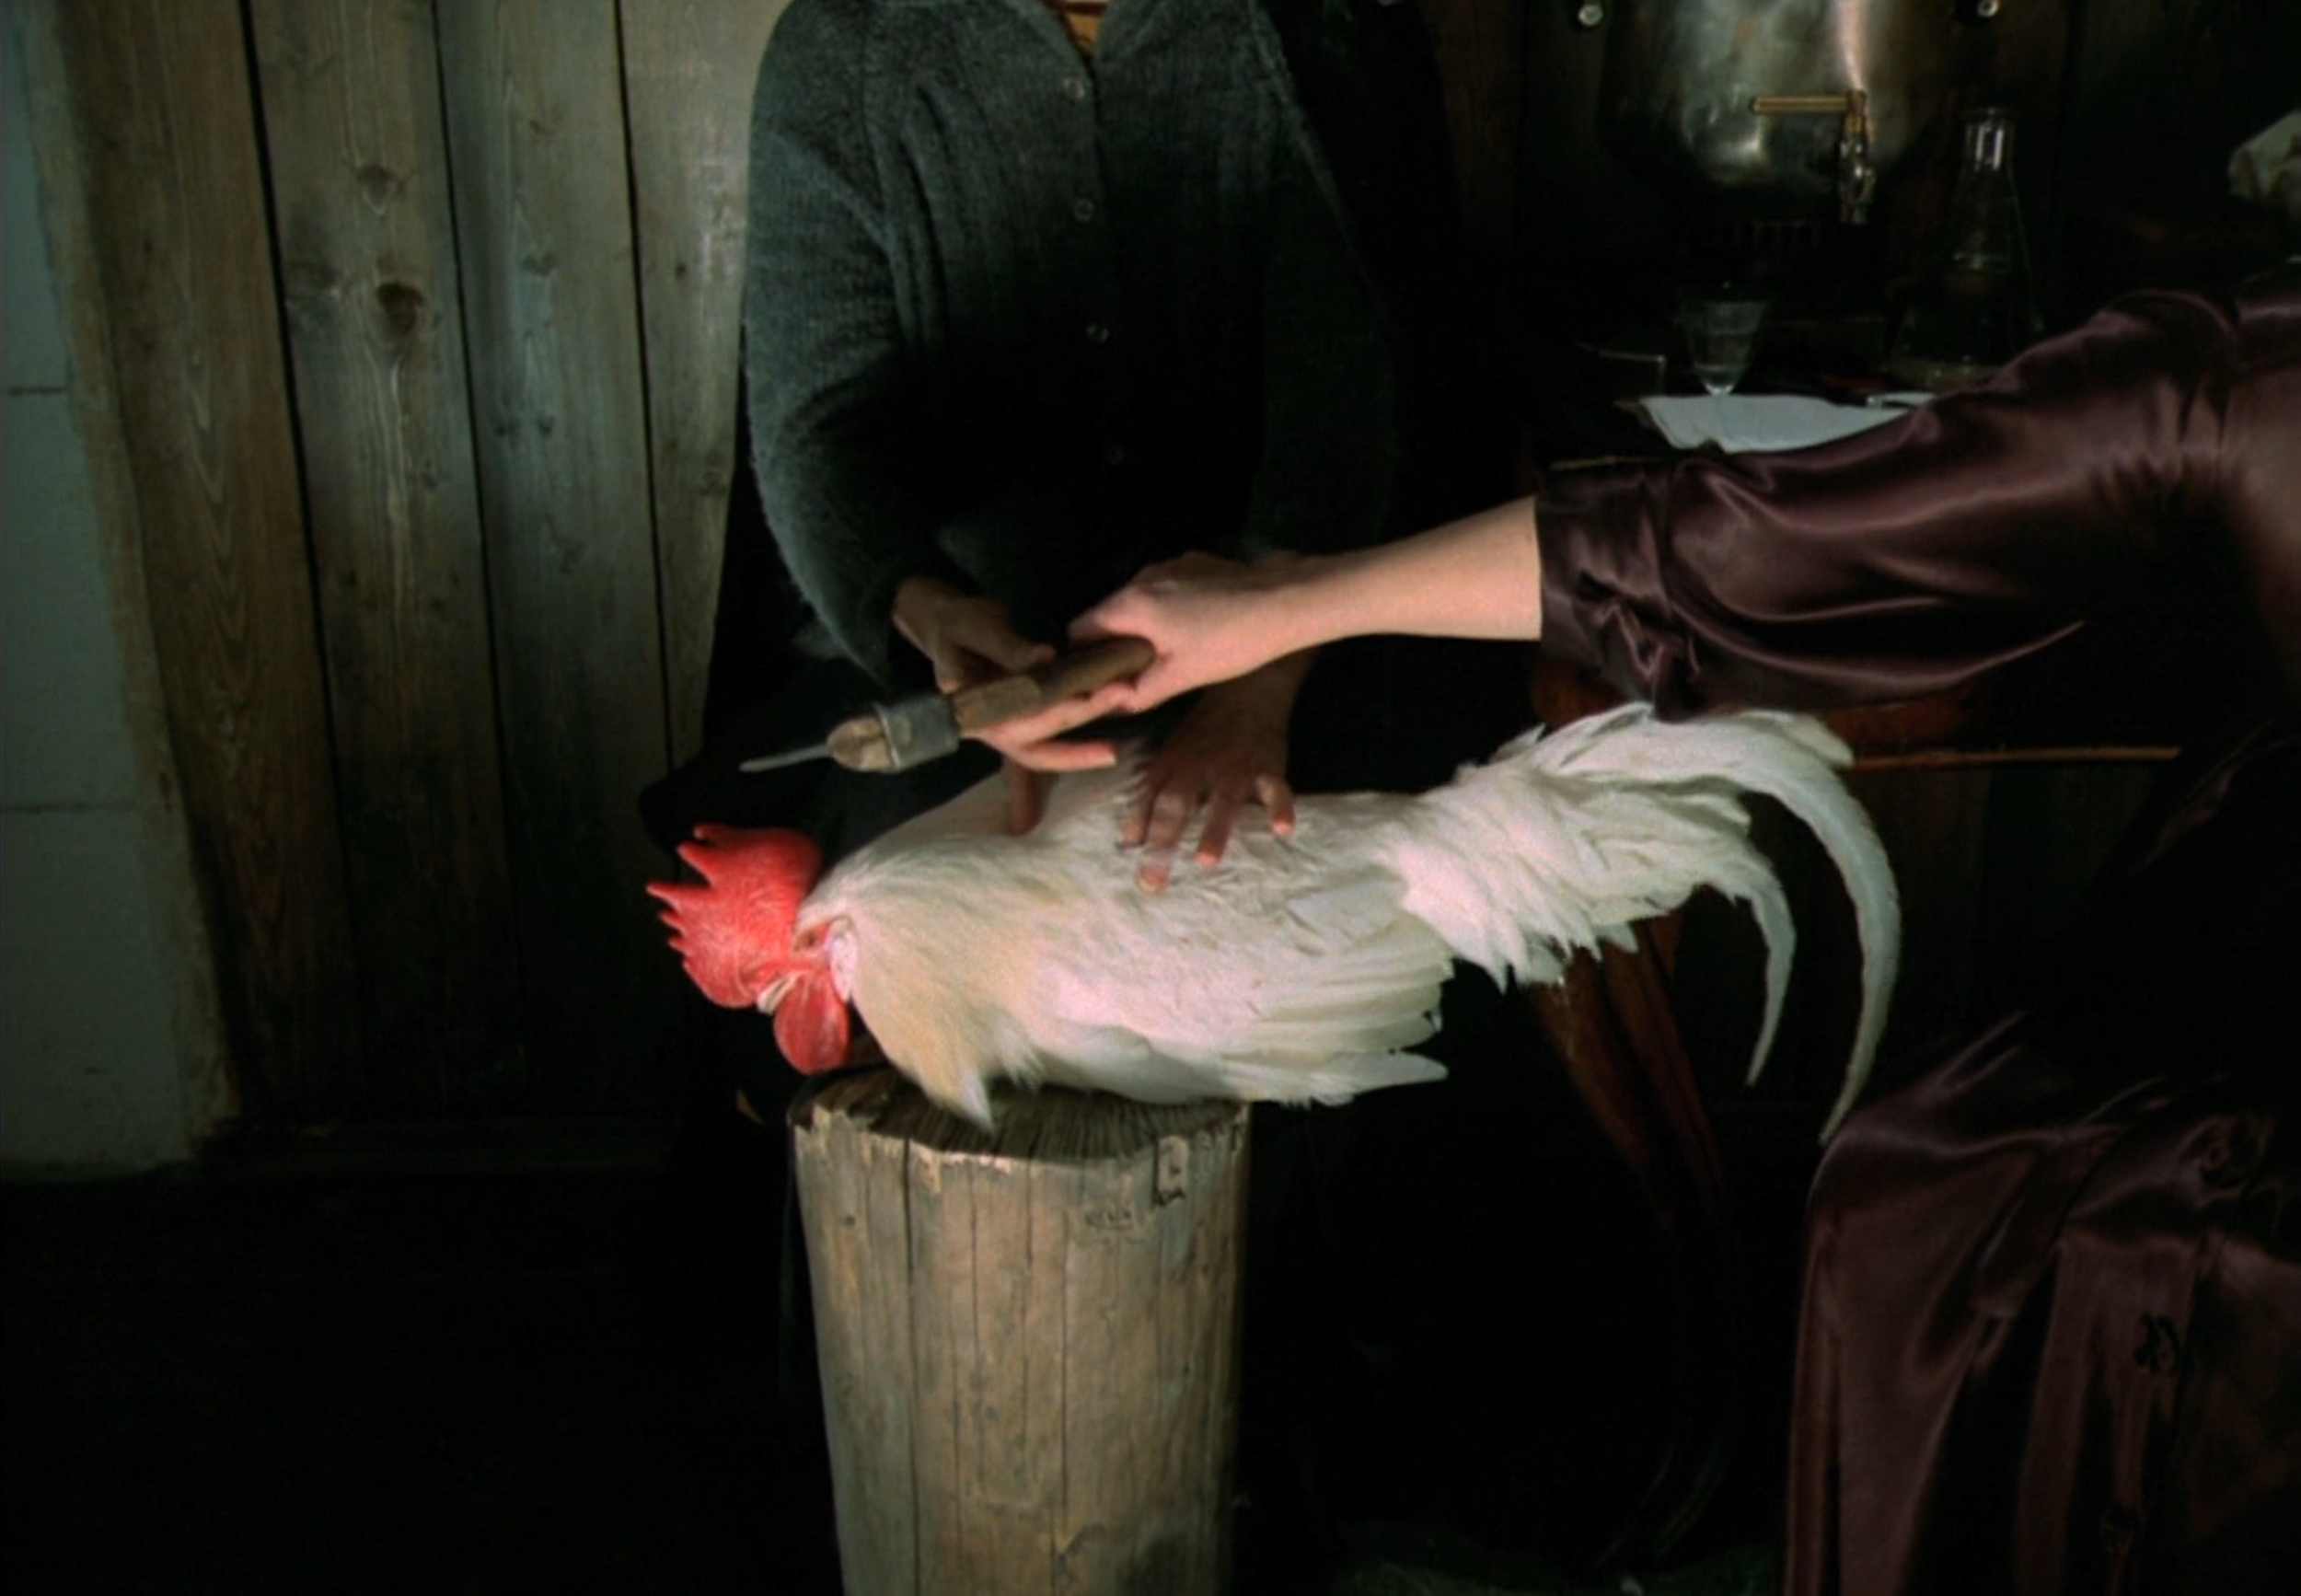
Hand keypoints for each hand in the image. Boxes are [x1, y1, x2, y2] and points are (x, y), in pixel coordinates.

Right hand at [892, 573, 1124, 771]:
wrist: (950, 627)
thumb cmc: (959, 624)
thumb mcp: (978, 626)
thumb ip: (1008, 645)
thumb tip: (1045, 656)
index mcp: (967, 703)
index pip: (1008, 717)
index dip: (1046, 713)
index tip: (1082, 699)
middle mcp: (985, 725)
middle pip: (1032, 736)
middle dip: (1078, 717)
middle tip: (1119, 693)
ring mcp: (1003, 728)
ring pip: (1042, 747)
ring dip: (1080, 745)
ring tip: (1118, 729)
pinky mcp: (1020, 723)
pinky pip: (1048, 740)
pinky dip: (1075, 744)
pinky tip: (1107, 738)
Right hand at [1072, 552, 1308, 713]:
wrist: (1285, 602)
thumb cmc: (1228, 644)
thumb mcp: (1180, 677)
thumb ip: (1138, 692)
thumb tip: (1110, 704)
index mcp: (1130, 604)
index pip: (1080, 629)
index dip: (1085, 657)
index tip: (1102, 679)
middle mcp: (1141, 576)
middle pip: (1109, 613)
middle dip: (1116, 643)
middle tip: (1139, 673)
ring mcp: (1169, 565)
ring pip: (1139, 600)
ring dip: (1144, 625)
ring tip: (1171, 652)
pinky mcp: (1195, 562)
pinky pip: (1165, 589)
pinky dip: (1168, 608)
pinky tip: (1197, 627)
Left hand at [1124, 660, 1304, 891]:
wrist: (1248, 689)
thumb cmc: (1203, 732)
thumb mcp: (1172, 754)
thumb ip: (1152, 794)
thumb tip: (1129, 840)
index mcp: (1172, 763)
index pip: (1149, 798)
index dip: (1138, 826)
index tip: (1129, 861)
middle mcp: (1200, 766)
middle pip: (1177, 804)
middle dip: (1164, 842)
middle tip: (1153, 881)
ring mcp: (1236, 767)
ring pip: (1224, 799)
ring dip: (1215, 829)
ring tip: (1206, 862)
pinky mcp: (1269, 767)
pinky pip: (1277, 789)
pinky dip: (1281, 808)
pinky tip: (1283, 830)